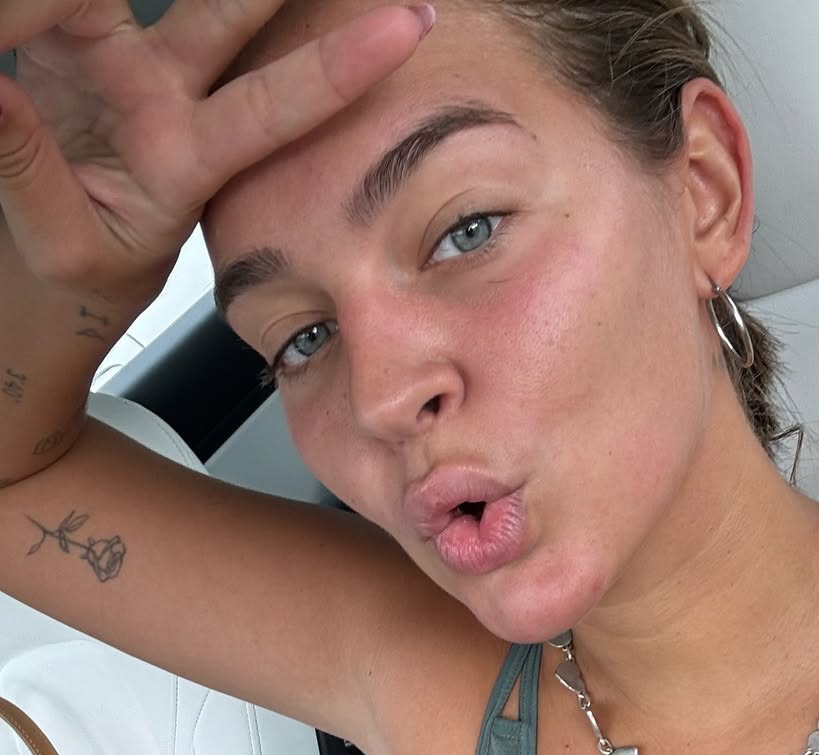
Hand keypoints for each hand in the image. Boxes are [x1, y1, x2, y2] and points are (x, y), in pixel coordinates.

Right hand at [0, 1, 430, 307]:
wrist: (39, 288)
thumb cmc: (80, 283)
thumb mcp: (69, 252)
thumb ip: (33, 176)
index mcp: (189, 159)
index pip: (274, 105)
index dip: (338, 66)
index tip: (407, 26)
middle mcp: (165, 98)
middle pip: (223, 14)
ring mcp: (117, 65)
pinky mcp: (65, 48)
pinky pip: (63, 0)